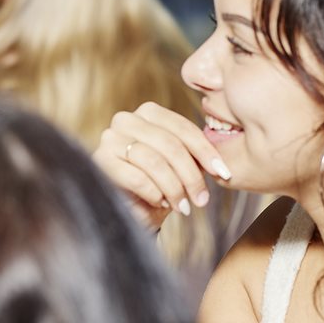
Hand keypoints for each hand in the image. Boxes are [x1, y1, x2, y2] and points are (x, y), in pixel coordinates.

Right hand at [94, 103, 231, 230]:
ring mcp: (110, 139)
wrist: (131, 210)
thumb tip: (221, 163)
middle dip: (190, 175)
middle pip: (169, 144)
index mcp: (148, 113)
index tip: (223, 173)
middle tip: (202, 199)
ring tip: (183, 206)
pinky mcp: (100, 161)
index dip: (205, 151)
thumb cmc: (159, 185)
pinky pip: (136, 176)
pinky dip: (154, 193)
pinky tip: (159, 202)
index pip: (182, 128)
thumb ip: (195, 154)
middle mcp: (126, 120)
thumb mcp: (181, 166)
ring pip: (154, 161)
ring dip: (174, 187)